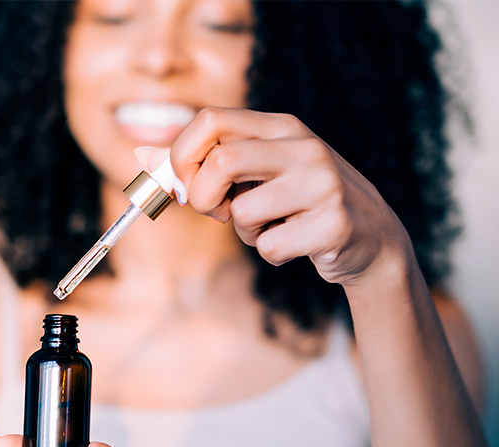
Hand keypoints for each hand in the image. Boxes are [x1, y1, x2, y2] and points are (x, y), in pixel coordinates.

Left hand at [146, 108, 414, 286]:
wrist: (371, 236)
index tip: (185, 184)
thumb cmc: (299, 203)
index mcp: (280, 127)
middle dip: (204, 197)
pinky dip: (271, 253)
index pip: (210, 120)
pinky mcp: (334, 224)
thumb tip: (148, 164)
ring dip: (245, 231)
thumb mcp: (259, 173)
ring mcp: (323, 183)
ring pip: (244, 212)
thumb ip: (211, 164)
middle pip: (221, 161)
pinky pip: (270, 246)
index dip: (182, 156)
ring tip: (271, 226)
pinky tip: (297, 243)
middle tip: (218, 212)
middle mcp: (304, 146)